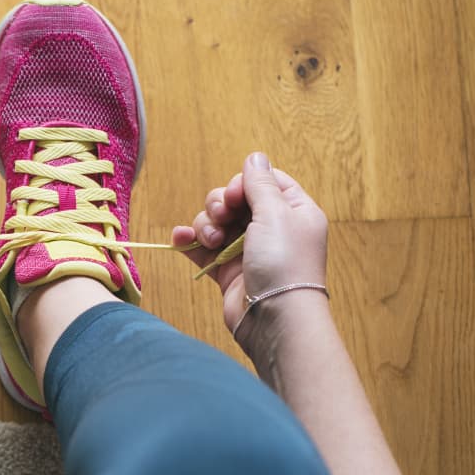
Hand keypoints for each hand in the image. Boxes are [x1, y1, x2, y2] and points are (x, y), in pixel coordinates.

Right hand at [172, 152, 329, 347]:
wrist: (274, 318)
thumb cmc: (284, 263)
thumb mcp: (276, 213)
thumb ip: (260, 184)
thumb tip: (255, 156)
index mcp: (293, 211)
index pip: (265, 182)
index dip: (244, 183)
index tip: (236, 196)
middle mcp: (271, 228)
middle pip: (234, 200)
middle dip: (220, 204)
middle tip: (221, 217)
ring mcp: (247, 250)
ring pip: (215, 221)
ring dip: (205, 224)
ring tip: (210, 240)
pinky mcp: (227, 270)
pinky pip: (202, 246)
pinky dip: (189, 240)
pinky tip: (181, 239)